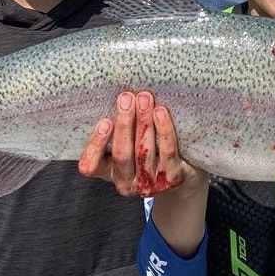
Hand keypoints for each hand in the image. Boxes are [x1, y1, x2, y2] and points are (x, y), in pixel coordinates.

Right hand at [77, 90, 204, 197]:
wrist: (183, 171)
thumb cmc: (146, 147)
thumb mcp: (126, 141)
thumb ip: (117, 126)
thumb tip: (116, 92)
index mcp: (108, 171)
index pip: (91, 166)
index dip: (96, 146)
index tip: (104, 121)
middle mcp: (126, 181)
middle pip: (122, 155)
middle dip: (124, 124)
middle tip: (126, 98)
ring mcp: (150, 183)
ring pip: (144, 152)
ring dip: (144, 122)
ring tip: (144, 98)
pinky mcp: (172, 178)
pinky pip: (167, 152)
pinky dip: (164, 131)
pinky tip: (160, 112)